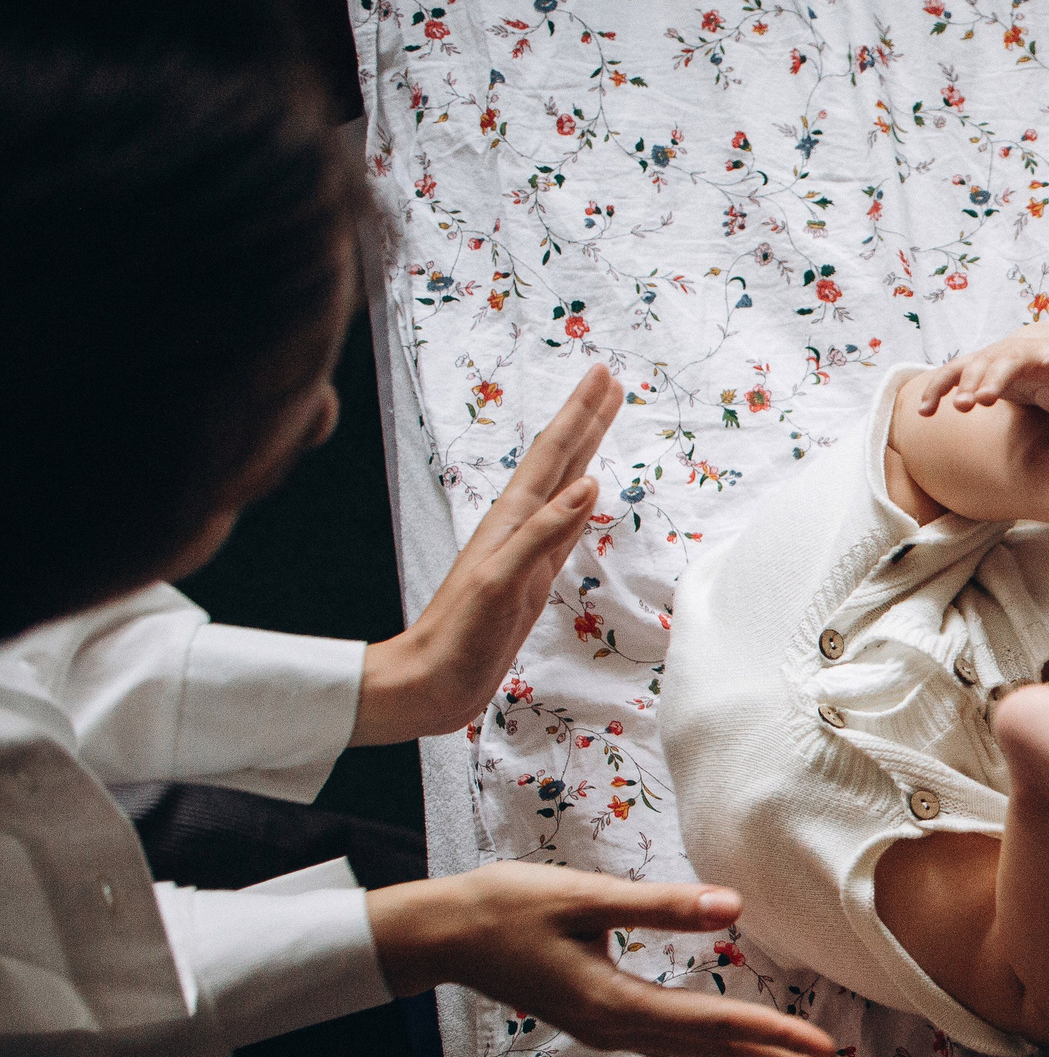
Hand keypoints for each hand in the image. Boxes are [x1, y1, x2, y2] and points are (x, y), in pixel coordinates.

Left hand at [354, 366, 618, 743]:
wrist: (431, 680)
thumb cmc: (460, 635)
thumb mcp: (503, 582)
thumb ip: (543, 533)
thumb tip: (588, 483)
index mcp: (513, 521)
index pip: (554, 455)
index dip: (581, 415)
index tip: (604, 375)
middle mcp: (519, 526)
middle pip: (559, 460)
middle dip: (585, 418)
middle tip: (609, 380)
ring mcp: (525, 550)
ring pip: (563, 486)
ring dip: (584, 451)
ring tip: (602, 420)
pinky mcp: (531, 577)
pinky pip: (563, 525)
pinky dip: (578, 501)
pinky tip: (584, 494)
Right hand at [368, 863, 848, 1056]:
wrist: (445, 934)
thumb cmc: (509, 907)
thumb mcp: (585, 898)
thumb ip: (660, 906)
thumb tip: (733, 907)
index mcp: (618, 1002)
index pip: (714, 1022)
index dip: (772, 1032)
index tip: (823, 1046)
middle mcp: (620, 1027)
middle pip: (716, 1050)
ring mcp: (611, 1029)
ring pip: (700, 1055)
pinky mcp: (604, 1021)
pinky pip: (674, 1049)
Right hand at [912, 311, 1048, 418]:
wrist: (1036, 364)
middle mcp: (1022, 354)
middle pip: (1007, 364)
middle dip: (994, 380)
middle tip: (984, 399)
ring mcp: (993, 359)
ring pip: (974, 369)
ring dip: (964, 386)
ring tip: (961, 406)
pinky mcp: (973, 368)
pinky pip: (950, 377)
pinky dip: (936, 391)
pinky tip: (925, 412)